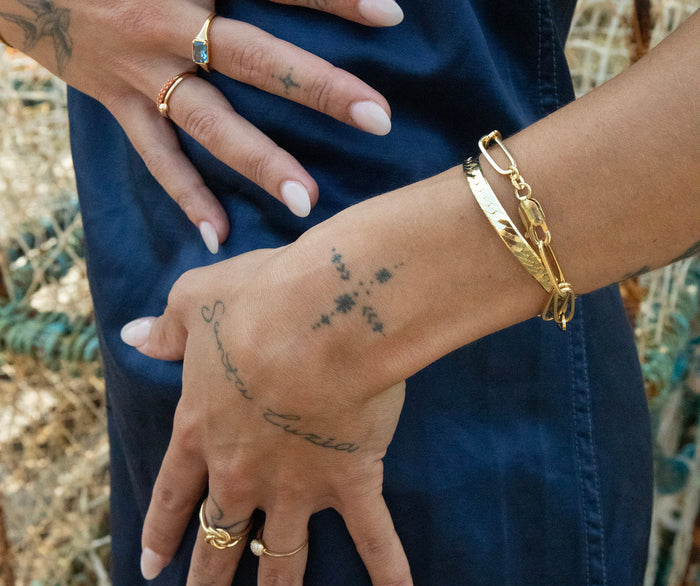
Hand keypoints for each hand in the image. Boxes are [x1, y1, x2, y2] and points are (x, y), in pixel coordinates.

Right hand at [0, 0, 402, 248]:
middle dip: (319, 89)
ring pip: (210, 121)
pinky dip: (186, 194)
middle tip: (379, 119)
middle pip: (256, 58)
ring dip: (260, 161)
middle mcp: (168, 23)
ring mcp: (140, 70)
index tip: (394, 16)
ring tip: (308, 202)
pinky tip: (219, 235)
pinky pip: (155, 155)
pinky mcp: (115, 102)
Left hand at [120, 244, 414, 585]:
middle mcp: (244, 473)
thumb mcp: (197, 299)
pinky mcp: (351, 485)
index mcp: (205, 429)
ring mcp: (297, 488)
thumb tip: (135, 334)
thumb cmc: (259, 300)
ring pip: (281, 569)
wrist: (321, 316)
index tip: (152, 567)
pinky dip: (392, 584)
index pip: (176, 494)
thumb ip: (167, 326)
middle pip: (219, 547)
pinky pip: (375, 544)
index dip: (162, 531)